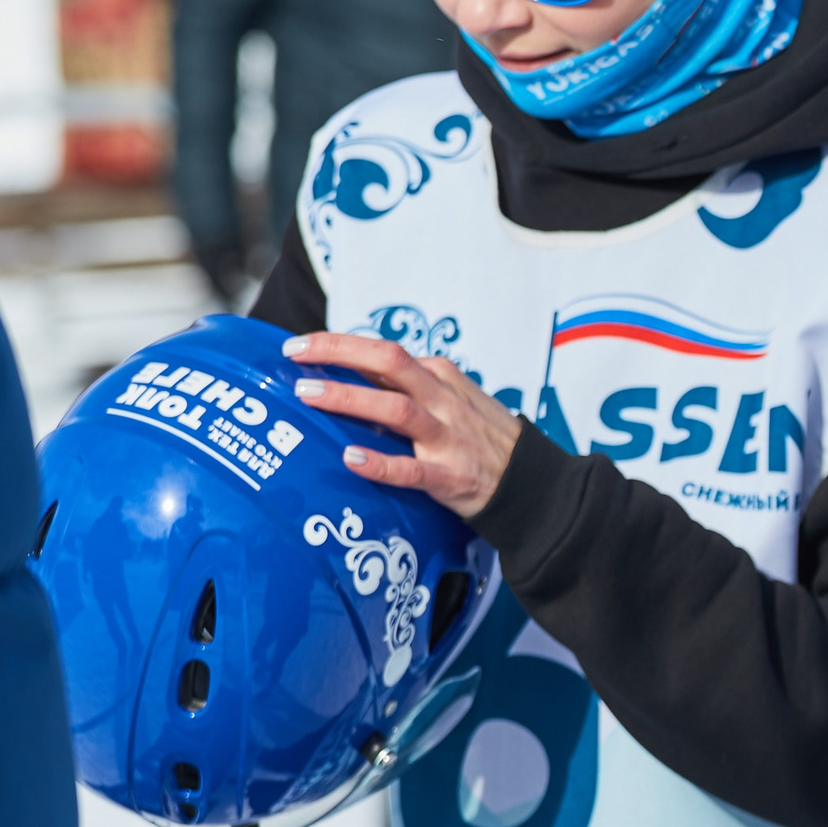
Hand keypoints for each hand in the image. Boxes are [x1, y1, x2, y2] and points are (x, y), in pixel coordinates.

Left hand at [281, 332, 521, 518]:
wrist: (531, 481)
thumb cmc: (482, 437)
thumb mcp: (453, 398)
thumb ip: (409, 387)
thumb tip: (352, 375)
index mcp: (441, 377)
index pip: (386, 352)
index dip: (340, 345)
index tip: (299, 345)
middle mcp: (444, 400)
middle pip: (390, 364)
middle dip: (340, 354)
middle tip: (296, 356)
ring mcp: (448, 437)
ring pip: (397, 409)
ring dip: (351, 399)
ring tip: (309, 395)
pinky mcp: (450, 476)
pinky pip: (411, 469)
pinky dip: (380, 464)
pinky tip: (351, 459)